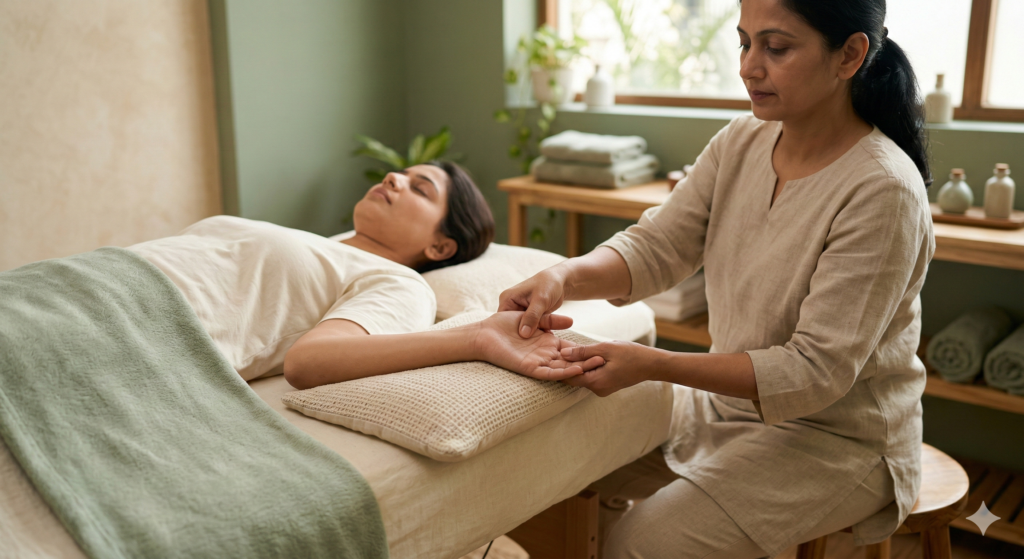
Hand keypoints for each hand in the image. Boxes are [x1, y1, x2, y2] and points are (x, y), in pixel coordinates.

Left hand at [476, 311, 604, 380]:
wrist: (485, 332)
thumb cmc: (504, 325)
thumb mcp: (535, 318)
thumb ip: (551, 320)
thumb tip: (570, 322)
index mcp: (545, 346)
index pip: (569, 350)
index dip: (584, 351)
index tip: (602, 350)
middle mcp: (543, 357)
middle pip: (569, 362)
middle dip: (586, 362)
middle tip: (606, 362)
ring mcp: (537, 364)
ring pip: (562, 369)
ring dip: (578, 369)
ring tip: (596, 367)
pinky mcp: (528, 368)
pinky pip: (547, 373)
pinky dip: (561, 373)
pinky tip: (575, 371)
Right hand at [498, 268, 569, 338]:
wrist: (560, 281)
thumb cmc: (549, 285)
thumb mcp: (541, 300)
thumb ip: (532, 316)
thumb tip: (523, 334)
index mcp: (507, 299)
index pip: (503, 321)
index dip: (510, 333)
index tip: (522, 344)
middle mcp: (510, 306)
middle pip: (511, 326)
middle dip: (522, 335)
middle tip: (534, 346)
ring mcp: (519, 311)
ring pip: (522, 328)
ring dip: (531, 334)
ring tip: (540, 343)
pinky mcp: (528, 316)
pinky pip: (530, 327)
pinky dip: (537, 331)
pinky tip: (545, 337)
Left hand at [559, 341, 658, 396]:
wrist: (652, 364)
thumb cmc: (632, 355)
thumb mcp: (606, 348)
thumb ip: (583, 352)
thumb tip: (563, 353)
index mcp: (596, 382)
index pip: (568, 377)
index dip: (558, 366)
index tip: (550, 355)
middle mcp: (597, 390)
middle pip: (575, 377)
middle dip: (567, 364)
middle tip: (557, 349)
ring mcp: (603, 389)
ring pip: (584, 376)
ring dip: (578, 364)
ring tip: (570, 350)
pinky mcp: (607, 385)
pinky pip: (592, 375)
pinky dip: (588, 366)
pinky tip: (585, 354)